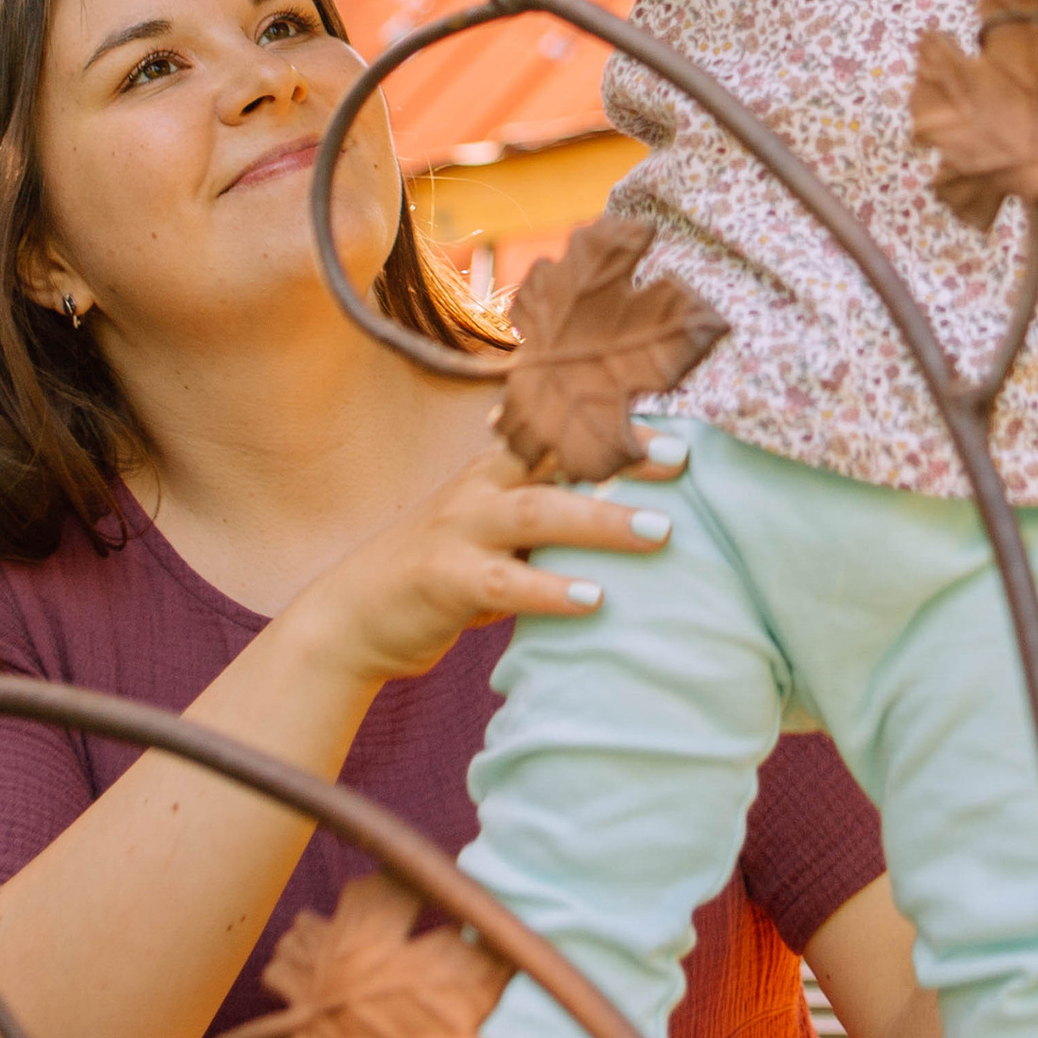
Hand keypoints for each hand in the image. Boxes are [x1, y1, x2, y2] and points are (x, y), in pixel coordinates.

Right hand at [287, 431, 677, 695]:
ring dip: (601, 520)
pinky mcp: (442, 577)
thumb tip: (629, 515)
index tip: (675, 422)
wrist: (354, 616)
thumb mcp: (494, 534)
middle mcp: (479, 487)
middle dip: (621, 456)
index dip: (614, 421)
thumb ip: (545, 518)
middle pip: (556, 456)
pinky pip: (504, 582)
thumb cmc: (442, 574)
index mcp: (495, 470)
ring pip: (537, 512)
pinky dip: (550, 589)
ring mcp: (458, 529)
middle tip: (683, 461)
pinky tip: (592, 598)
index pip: (560, 431)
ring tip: (658, 532)